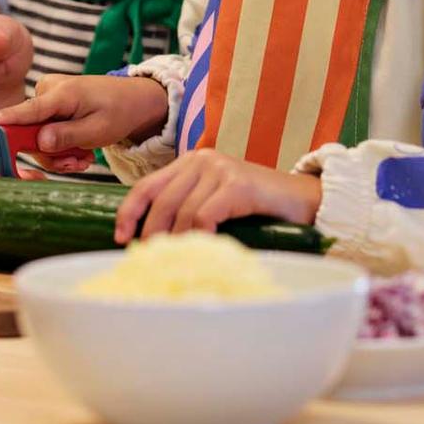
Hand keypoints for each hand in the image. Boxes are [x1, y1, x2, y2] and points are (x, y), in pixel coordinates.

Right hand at [0, 74, 169, 172]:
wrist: (132, 98)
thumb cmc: (118, 111)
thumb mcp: (98, 130)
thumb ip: (68, 136)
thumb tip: (40, 143)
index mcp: (61, 94)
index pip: (28, 110)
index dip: (7, 120)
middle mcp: (48, 90)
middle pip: (31, 132)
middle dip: (52, 154)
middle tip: (78, 164)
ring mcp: (46, 95)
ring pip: (37, 136)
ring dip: (59, 153)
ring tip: (84, 157)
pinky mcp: (48, 103)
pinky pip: (44, 131)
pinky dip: (60, 145)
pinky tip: (79, 151)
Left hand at [114, 149, 322, 242]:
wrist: (302, 200)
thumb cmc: (257, 207)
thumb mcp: (216, 200)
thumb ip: (189, 207)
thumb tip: (154, 239)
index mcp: (190, 163)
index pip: (147, 185)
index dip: (129, 211)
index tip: (120, 236)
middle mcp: (202, 161)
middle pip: (162, 200)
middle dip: (150, 232)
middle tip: (147, 259)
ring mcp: (220, 170)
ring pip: (183, 211)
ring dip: (175, 240)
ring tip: (173, 262)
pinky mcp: (238, 185)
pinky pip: (206, 214)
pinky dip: (199, 235)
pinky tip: (201, 250)